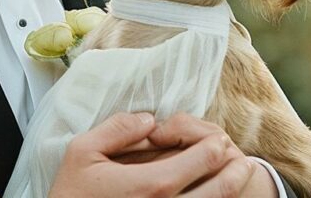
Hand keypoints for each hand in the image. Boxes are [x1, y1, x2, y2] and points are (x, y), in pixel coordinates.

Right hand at [49, 112, 258, 197]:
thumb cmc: (71, 195)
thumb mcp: (82, 152)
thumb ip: (117, 129)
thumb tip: (147, 120)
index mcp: (152, 185)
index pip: (203, 158)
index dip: (213, 144)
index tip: (215, 137)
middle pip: (222, 187)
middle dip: (234, 168)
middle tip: (238, 157)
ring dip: (231, 189)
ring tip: (238, 175)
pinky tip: (213, 196)